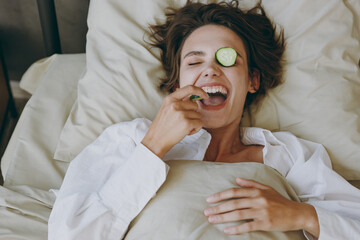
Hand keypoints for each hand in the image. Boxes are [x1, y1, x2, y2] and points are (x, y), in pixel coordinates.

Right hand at [141, 85, 207, 158]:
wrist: (156, 140)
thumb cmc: (162, 126)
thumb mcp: (166, 109)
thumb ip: (178, 102)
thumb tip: (193, 98)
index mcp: (170, 99)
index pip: (189, 88)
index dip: (200, 91)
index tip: (205, 95)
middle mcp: (175, 104)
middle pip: (195, 105)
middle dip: (192, 114)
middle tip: (183, 122)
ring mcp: (181, 113)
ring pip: (198, 115)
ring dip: (194, 123)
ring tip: (183, 128)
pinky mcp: (187, 123)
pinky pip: (200, 123)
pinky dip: (196, 129)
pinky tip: (187, 132)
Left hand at [204, 178, 318, 236]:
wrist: (297, 213)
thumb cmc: (280, 201)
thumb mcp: (267, 189)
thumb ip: (251, 183)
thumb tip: (236, 179)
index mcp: (256, 191)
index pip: (234, 192)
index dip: (220, 195)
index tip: (209, 199)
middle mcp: (258, 200)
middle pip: (233, 203)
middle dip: (218, 207)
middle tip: (206, 212)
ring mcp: (262, 211)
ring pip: (238, 214)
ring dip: (223, 217)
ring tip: (212, 220)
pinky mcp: (266, 223)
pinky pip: (248, 226)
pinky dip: (236, 229)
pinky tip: (226, 230)